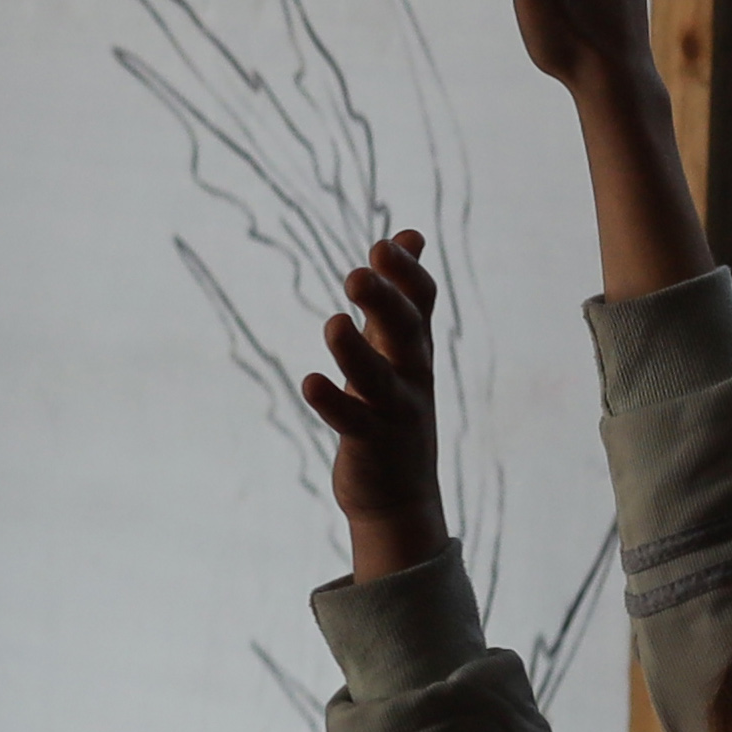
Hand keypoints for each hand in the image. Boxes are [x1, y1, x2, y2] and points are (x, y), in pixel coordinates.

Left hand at [296, 232, 450, 582]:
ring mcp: (393, 413)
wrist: (401, 498)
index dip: (407, 274)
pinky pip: (351, 422)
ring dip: (355, 351)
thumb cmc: (394, 408)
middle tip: (357, 274)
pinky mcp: (369, 445)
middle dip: (385, 302)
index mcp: (415, 351)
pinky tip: (310, 383)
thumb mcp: (402, 349)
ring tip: (333, 323)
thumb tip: (409, 233)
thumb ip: (400, 295)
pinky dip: (333, 402)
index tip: (385, 245)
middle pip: (405, 333)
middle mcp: (411, 377)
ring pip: (378, 378)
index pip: (421, 304)